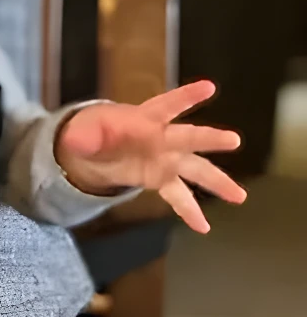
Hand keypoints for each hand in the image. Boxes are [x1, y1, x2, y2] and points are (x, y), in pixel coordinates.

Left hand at [55, 80, 246, 233]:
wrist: (96, 148)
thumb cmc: (95, 131)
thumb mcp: (83, 131)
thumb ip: (83, 136)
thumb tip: (77, 141)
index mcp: (144, 118)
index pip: (167, 105)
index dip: (186, 96)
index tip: (208, 88)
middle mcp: (161, 137)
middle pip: (186, 137)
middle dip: (207, 138)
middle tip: (232, 140)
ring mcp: (165, 158)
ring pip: (195, 169)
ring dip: (216, 181)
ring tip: (240, 196)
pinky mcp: (161, 177)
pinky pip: (179, 195)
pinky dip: (190, 211)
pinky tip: (203, 228)